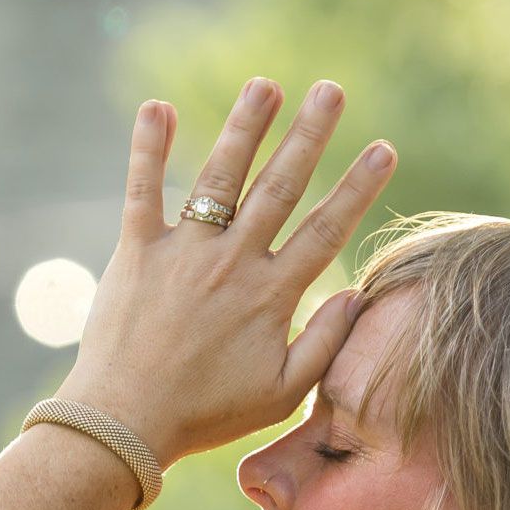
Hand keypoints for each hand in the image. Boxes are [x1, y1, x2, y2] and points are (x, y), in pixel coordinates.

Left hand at [59, 77, 396, 467]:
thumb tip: (355, 296)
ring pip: (220, 177)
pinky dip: (149, 147)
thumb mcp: (280, 394)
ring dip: (245, 128)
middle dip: (309, 135)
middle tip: (332, 89)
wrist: (125, 423)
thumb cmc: (206, 415)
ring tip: (266, 86)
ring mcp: (183, 252)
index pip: (326, 230)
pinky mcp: (136, 251)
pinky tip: (158, 106)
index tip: (384, 149)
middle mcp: (231, 263)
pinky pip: (142, 189)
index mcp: (270, 296)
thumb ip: (323, 344)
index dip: (358, 188)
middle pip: (279, 187)